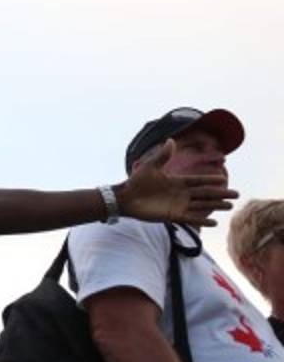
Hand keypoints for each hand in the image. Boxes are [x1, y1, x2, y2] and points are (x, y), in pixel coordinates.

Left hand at [118, 141, 237, 226]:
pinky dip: (202, 220)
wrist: (125, 198)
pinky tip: (214, 221)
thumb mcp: (150, 167)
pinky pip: (191, 218)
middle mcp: (180, 194)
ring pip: (201, 206)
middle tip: (236, 195)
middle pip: (205, 194)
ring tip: (230, 207)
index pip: (198, 181)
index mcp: (177, 182)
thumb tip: (170, 140)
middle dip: (220, 194)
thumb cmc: (137, 182)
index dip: (211, 180)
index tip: (224, 178)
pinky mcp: (173, 216)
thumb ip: (162, 156)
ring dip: (215, 206)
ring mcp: (178, 205)